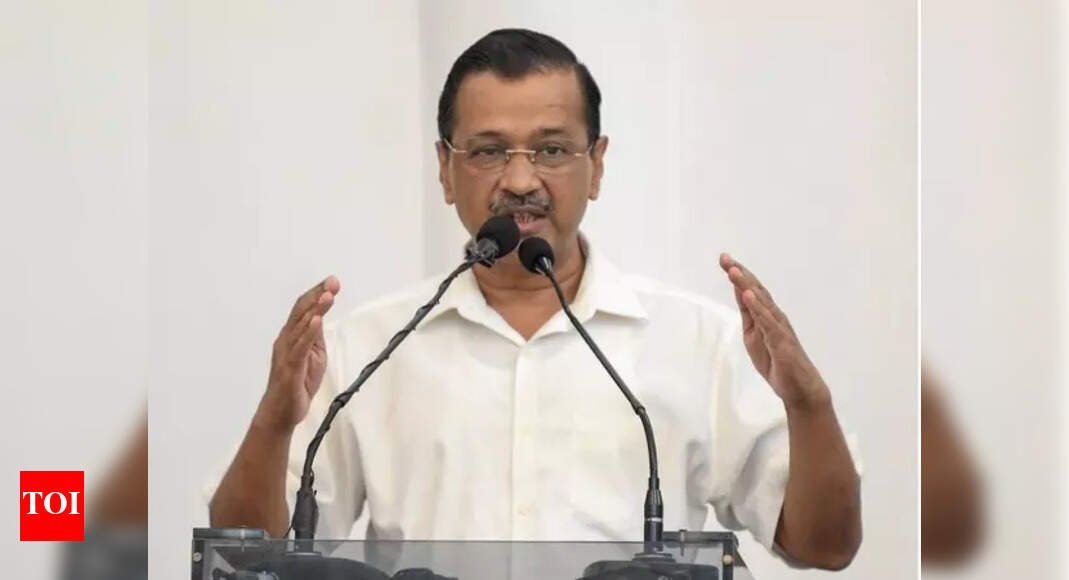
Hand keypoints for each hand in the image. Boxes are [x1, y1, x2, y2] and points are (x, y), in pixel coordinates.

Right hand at [255, 276, 340, 431]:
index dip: (317, 293)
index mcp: (292, 336)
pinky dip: (308, 332)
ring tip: (328, 295)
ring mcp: (286, 352)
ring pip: (300, 325)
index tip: (332, 282)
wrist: (281, 412)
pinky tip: (316, 321)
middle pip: (301, 311)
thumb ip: (316, 336)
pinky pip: (299, 347)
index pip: (304, 309)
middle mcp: (286, 340)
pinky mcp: (290, 367)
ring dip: (315, 309)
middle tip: (333, 282)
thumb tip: (321, 317)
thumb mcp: (314, 355)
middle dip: (318, 295)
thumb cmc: (296, 384)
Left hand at [719, 254, 828, 409]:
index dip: (737, 274)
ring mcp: (778, 327)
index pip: (750, 290)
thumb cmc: (777, 363)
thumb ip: (749, 315)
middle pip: (755, 290)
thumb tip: (740, 294)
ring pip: (761, 301)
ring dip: (746, 285)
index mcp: (765, 316)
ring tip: (733, 270)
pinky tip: (748, 295)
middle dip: (739, 273)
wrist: (799, 388)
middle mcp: (774, 316)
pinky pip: (768, 321)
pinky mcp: (781, 340)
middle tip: (725, 257)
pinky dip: (757, 307)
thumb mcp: (753, 336)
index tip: (724, 259)